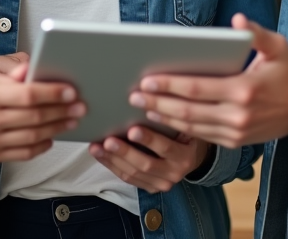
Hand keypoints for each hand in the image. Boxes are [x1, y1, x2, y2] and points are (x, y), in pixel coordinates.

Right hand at [0, 62, 85, 162]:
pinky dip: (39, 146)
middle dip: (61, 111)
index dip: (53, 93)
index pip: (28, 94)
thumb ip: (8, 73)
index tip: (71, 91)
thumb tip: (33, 70)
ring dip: (56, 128)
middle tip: (80, 107)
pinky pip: (21, 153)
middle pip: (34, 117)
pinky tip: (50, 137)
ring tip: (70, 121)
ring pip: (32, 136)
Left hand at [89, 126, 210, 192]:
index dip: (148, 139)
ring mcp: (161, 183)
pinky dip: (112, 166)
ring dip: (112, 160)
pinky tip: (100, 155)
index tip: (132, 129)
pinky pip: (128, 179)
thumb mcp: (182, 126)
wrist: (191, 157)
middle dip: (124, 152)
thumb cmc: (183, 134)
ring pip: (133, 174)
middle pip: (146, 164)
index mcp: (184, 156)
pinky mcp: (150, 188)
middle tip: (108, 140)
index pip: (166, 147)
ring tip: (96, 147)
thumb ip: (168, 119)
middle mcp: (174, 173)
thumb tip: (146, 99)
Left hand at [128, 14, 287, 147]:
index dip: (169, 85)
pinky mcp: (236, 142)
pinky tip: (165, 121)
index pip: (197, 89)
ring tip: (141, 110)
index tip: (146, 81)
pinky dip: (180, 130)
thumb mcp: (278, 46)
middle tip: (133, 96)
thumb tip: (237, 20)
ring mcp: (236, 132)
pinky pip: (202, 137)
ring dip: (164, 119)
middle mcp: (238, 115)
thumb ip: (255, 33)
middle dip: (157, 104)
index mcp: (244, 89)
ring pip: (192, 128)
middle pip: (187, 111)